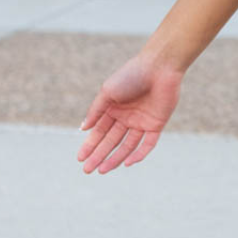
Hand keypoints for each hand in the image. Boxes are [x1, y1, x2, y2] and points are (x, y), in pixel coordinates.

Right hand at [75, 48, 183, 174]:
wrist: (158, 67)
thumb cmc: (130, 75)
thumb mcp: (108, 92)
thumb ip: (96, 111)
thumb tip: (83, 129)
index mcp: (113, 109)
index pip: (99, 132)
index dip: (89, 145)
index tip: (79, 158)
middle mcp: (126, 118)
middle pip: (111, 141)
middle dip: (99, 155)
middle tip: (87, 170)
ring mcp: (141, 122)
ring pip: (127, 146)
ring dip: (115, 158)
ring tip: (102, 170)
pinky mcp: (156, 125)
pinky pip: (147, 144)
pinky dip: (138, 154)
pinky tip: (127, 163)